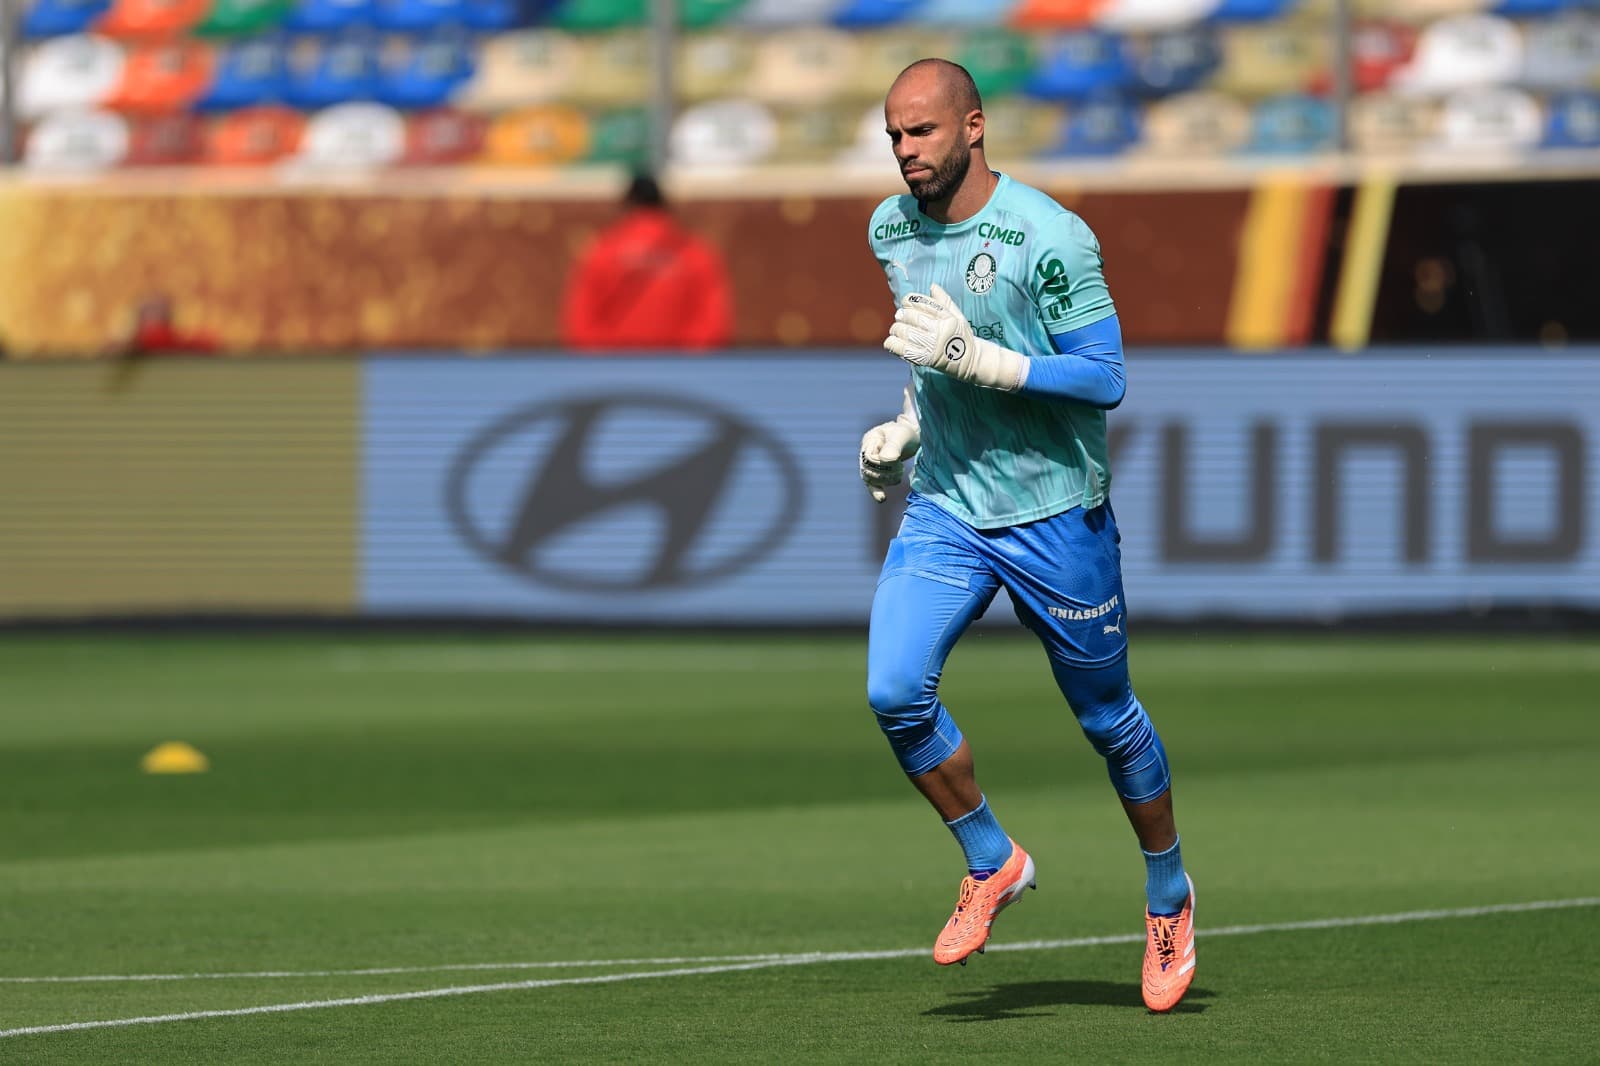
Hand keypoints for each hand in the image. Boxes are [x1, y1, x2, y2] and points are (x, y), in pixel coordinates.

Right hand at [859, 418, 918, 502]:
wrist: (913, 437)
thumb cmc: (907, 434)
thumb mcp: (901, 436)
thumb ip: (893, 447)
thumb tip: (886, 460)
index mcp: (870, 440)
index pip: (870, 458)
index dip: (882, 464)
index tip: (897, 461)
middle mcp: (866, 451)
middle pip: (868, 469)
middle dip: (885, 473)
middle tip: (900, 469)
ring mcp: (869, 462)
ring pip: (870, 478)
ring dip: (885, 480)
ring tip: (898, 476)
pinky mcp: (876, 472)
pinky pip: (872, 484)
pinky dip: (876, 492)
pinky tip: (882, 499)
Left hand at [883, 283, 1026, 390]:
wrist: (969, 361)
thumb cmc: (961, 337)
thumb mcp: (958, 316)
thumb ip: (944, 302)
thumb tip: (932, 286)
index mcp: (946, 318)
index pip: (920, 303)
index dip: (908, 301)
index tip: (906, 304)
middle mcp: (938, 330)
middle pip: (909, 316)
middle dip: (901, 315)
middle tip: (900, 318)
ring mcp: (930, 345)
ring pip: (903, 331)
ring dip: (895, 329)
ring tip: (897, 330)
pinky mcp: (923, 359)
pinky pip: (900, 348)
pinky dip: (892, 343)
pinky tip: (893, 342)